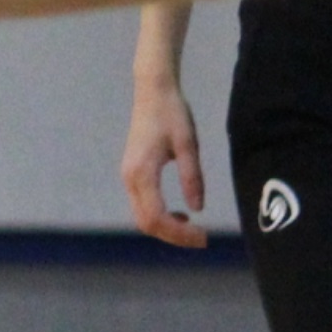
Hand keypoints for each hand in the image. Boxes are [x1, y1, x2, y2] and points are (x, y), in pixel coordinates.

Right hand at [119, 75, 208, 247]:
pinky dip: (160, 217)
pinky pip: (142, 206)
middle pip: (146, 222)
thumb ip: (192, 177)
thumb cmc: (172, 114)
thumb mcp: (188, 144)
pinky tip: (180, 215)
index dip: (179, 233)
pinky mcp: (132, 174)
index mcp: (142, 172)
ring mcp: (128, 177)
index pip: (156, 217)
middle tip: (202, 239)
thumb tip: (197, 209)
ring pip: (142, 217)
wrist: (152, 92)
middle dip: (173, 236)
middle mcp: (130, 178)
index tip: (203, 237)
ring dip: (166, 228)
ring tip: (193, 229)